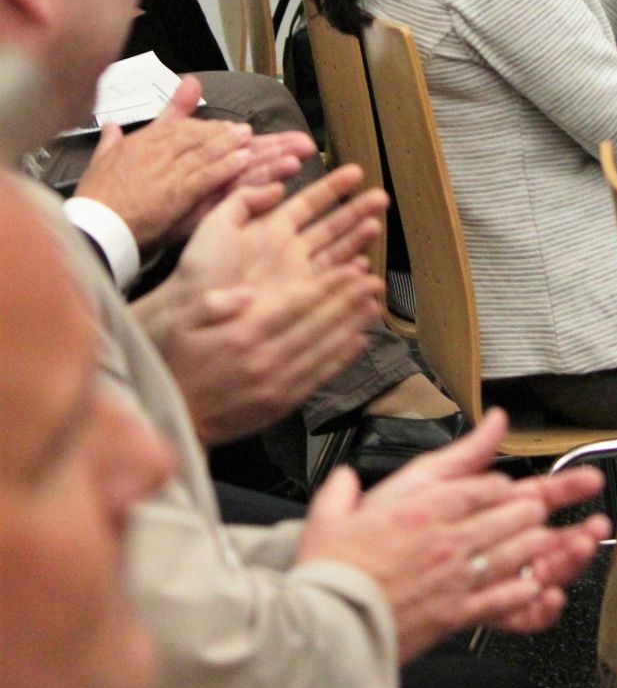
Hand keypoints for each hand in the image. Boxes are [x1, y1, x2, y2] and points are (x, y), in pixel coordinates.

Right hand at [75, 74, 317, 250]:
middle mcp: (167, 150)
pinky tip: (252, 165)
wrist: (91, 222)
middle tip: (296, 141)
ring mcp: (173, 171)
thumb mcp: (111, 154)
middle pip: (222, 141)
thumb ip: (131, 129)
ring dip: (257, 155)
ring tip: (289, 152)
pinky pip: (208, 178)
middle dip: (262, 142)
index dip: (229, 132)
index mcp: (154, 141)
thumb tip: (127, 116)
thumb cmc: (98, 194)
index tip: (251, 133)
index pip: (200, 130)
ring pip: (223, 157)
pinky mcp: (176, 193)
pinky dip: (228, 170)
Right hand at [133, 165, 387, 442]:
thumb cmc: (171, 361)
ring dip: (353, 326)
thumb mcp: (180, 323)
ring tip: (374, 306)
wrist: (170, 417)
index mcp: (243, 335)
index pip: (297, 305)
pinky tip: (358, 343)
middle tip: (374, 281)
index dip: (330, 287)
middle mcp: (265, 360)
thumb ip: (212, 305)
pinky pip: (318, 378)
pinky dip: (341, 359)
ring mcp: (275, 385)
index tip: (354, 270)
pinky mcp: (280, 404)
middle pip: (318, 325)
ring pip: (324, 350)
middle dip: (349, 301)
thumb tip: (245, 294)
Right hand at [297, 410, 608, 659]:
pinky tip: (546, 588)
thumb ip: (353, 485)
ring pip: (519, 552)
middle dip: (544, 503)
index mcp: (422, 507)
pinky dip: (530, 592)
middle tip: (565, 498)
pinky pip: (507, 599)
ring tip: (570, 536)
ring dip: (548, 543)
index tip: (512, 486)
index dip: (504, 485)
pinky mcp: (460, 614)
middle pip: (513, 513)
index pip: (483, 485)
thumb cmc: (326, 570)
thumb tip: (361, 469)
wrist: (322, 629)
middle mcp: (449, 538)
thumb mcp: (338, 507)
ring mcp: (459, 577)